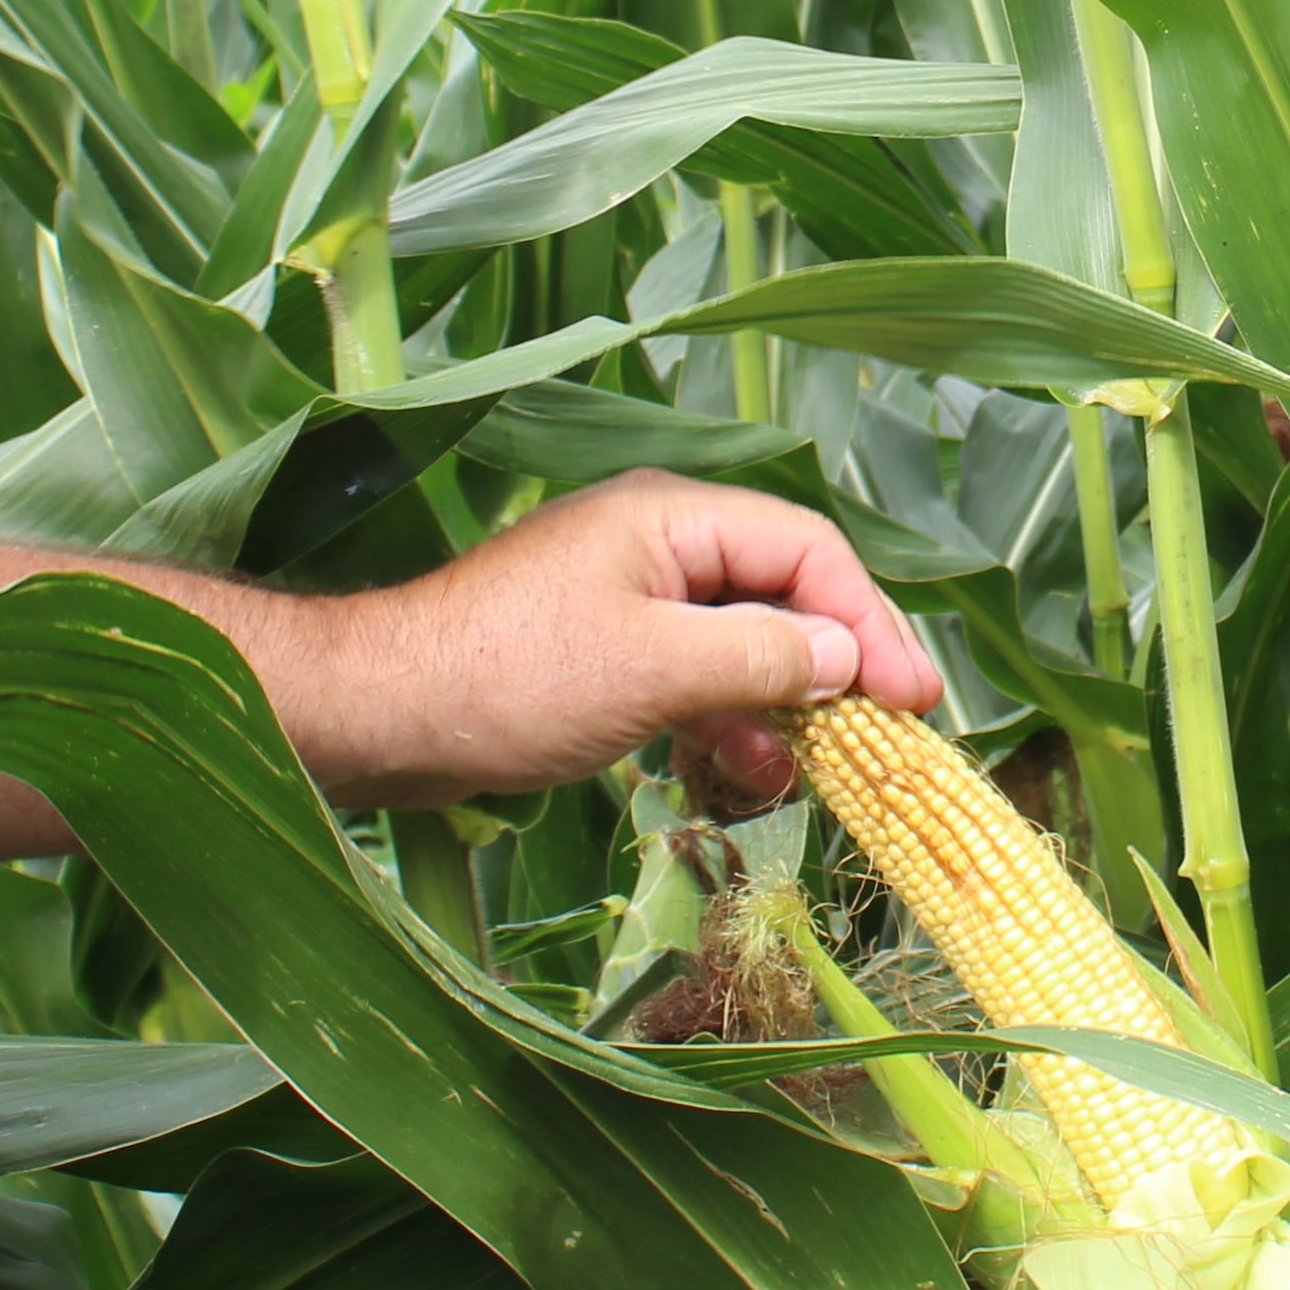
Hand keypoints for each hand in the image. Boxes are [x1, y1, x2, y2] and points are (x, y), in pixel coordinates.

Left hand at [292, 471, 940, 808]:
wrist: (378, 716)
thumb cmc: (509, 678)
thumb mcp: (655, 669)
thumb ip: (762, 659)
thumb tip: (844, 659)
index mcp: (673, 517)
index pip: (809, 551)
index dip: (870, 622)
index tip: (910, 699)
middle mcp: (658, 542)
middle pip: (783, 593)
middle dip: (834, 668)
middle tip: (886, 738)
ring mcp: (628, 598)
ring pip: (741, 643)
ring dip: (781, 707)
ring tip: (806, 773)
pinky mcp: (602, 652)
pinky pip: (693, 677)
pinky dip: (726, 722)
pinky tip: (739, 772)